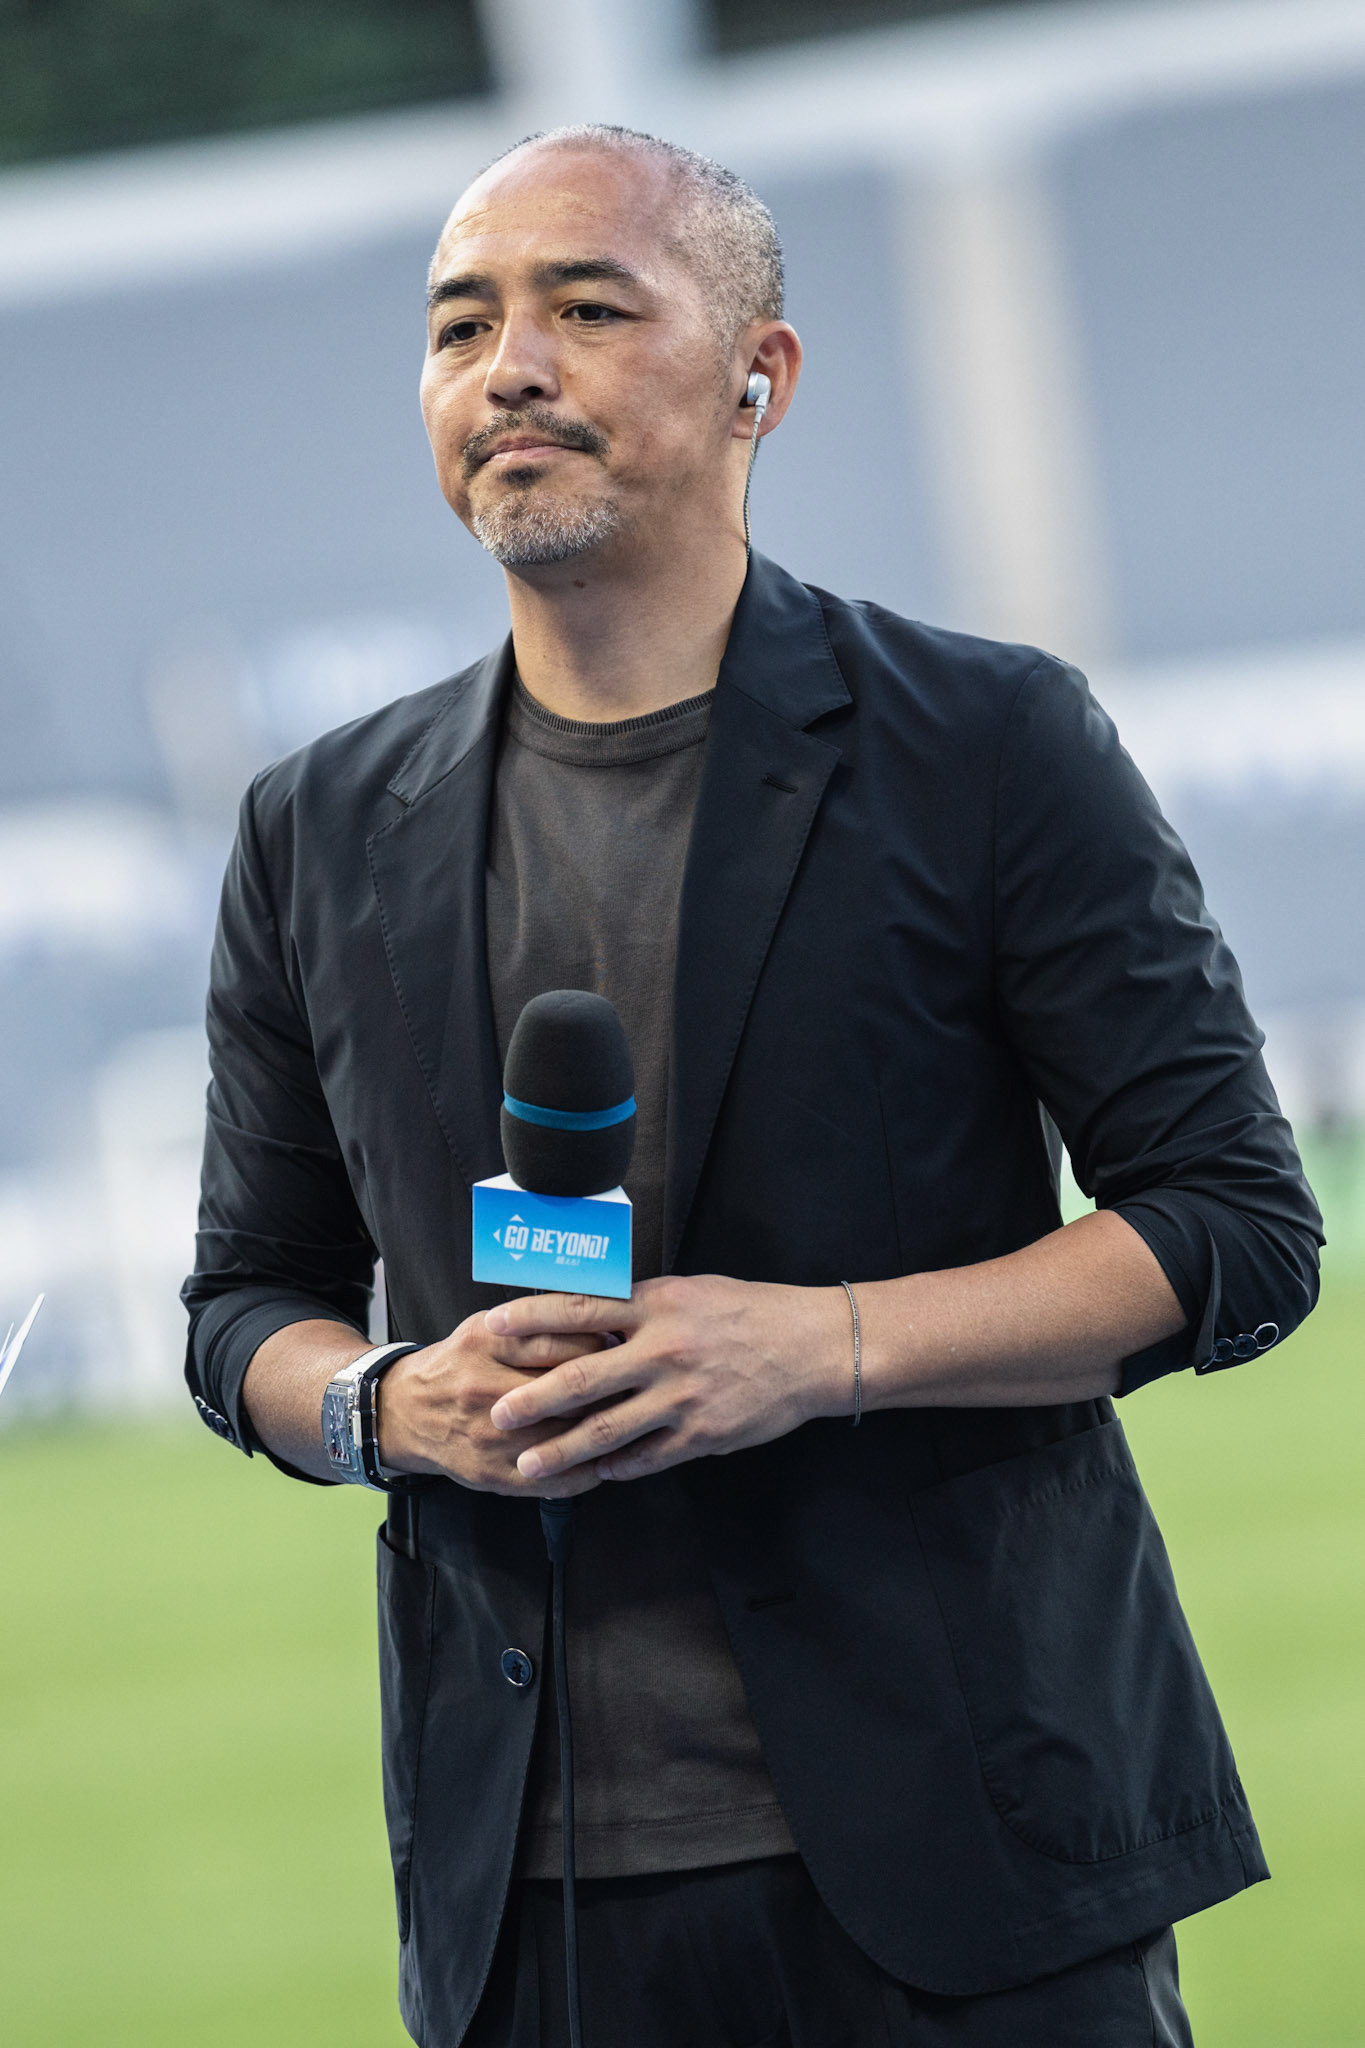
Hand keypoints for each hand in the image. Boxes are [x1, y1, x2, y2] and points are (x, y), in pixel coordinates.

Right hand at [377, 1311, 610, 1496]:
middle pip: (570, 1391)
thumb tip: (600, 1322)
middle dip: (610, 1388)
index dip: (601, 1345)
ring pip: (566, 1437)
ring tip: (626, 1419)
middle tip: (630, 1383)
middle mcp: (485, 1388)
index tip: (617, 1346)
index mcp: (485, 1344)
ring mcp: (488, 1436)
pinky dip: (588, 1472)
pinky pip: (554, 1479)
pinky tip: (605, 1459)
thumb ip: (535, 1323)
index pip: (563, 1342)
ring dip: (605, 1430)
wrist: (404, 1412)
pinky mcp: (492, 1473)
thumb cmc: (459, 1363)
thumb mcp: (485, 1327)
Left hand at [484, 1274, 849, 1482]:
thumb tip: (587, 1314)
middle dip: (531, 1399)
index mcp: (656, 1304)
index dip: (531, 1318)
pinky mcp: (701, 1435)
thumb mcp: (690, 1291)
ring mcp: (680, 1397)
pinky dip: (616, 1468)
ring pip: (606, 1429)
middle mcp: (662, 1350)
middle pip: (580, 1377)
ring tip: (527, 1466)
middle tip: (495, 1415)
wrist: (811, 1348)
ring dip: (561, 1451)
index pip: (578, 1309)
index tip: (493, 1326)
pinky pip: (647, 1457)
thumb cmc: (749, 1311)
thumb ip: (640, 1305)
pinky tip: (593, 1475)